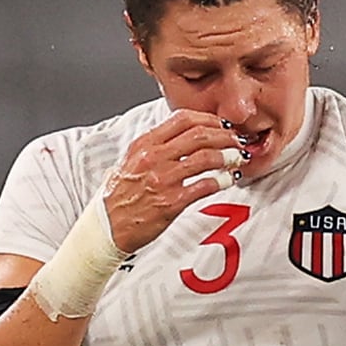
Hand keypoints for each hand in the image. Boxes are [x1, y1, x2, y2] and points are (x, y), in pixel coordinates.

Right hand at [102, 109, 245, 253]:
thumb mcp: (129, 161)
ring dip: (228, 156)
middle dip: (224, 136)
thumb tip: (181, 137)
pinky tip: (229, 180)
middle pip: (199, 135)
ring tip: (238, 159)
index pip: (182, 119)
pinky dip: (223, 180)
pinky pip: (206, 186)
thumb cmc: (118, 196)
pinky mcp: (172, 202)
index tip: (222, 125)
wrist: (107, 226)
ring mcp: (163, 179)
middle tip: (236, 142)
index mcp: (144, 144)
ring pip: (206, 157)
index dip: (209, 119)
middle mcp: (154, 157)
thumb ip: (154, 147)